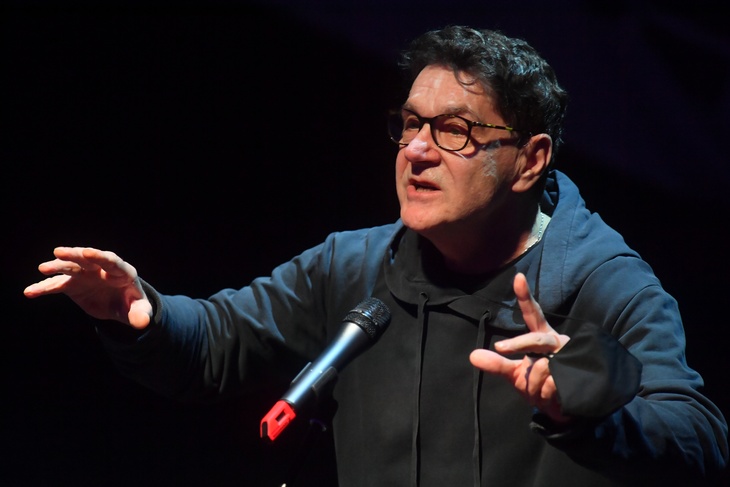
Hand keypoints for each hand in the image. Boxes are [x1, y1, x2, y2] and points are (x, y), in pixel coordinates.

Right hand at [24, 247, 151, 328]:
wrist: (120, 304)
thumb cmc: (133, 304)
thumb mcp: (139, 310)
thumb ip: (141, 315)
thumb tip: (142, 324)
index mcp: (122, 272)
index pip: (111, 261)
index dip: (100, 257)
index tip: (87, 252)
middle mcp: (101, 269)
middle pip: (87, 260)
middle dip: (74, 255)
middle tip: (58, 252)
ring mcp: (86, 275)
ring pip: (70, 268)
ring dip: (57, 267)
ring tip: (43, 268)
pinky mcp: (73, 285)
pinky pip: (57, 285)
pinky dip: (44, 288)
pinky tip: (30, 292)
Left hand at [470, 272, 569, 421]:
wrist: (564, 410)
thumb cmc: (539, 386)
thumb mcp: (515, 375)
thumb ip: (497, 364)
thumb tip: (472, 355)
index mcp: (543, 337)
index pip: (534, 315)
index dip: (526, 297)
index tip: (518, 278)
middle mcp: (557, 342)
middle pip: (536, 339)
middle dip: (517, 344)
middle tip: (500, 348)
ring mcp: (569, 356)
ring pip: (542, 367)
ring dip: (532, 385)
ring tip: (537, 393)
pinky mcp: (576, 373)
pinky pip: (552, 383)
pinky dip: (544, 394)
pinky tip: (549, 397)